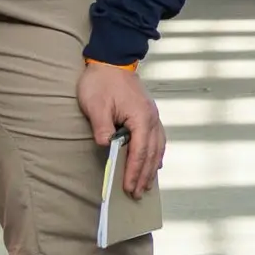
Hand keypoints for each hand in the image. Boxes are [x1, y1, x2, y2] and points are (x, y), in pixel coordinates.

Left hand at [82, 59, 164, 193]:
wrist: (112, 60)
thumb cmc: (101, 82)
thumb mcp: (96, 104)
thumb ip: (102, 126)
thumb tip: (106, 146)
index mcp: (140, 117)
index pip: (139, 151)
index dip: (134, 171)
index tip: (128, 187)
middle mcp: (152, 119)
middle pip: (151, 153)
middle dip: (144, 175)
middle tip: (137, 194)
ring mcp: (153, 116)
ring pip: (158, 148)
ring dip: (152, 168)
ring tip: (147, 185)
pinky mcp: (149, 114)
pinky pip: (158, 139)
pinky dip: (157, 154)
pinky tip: (155, 163)